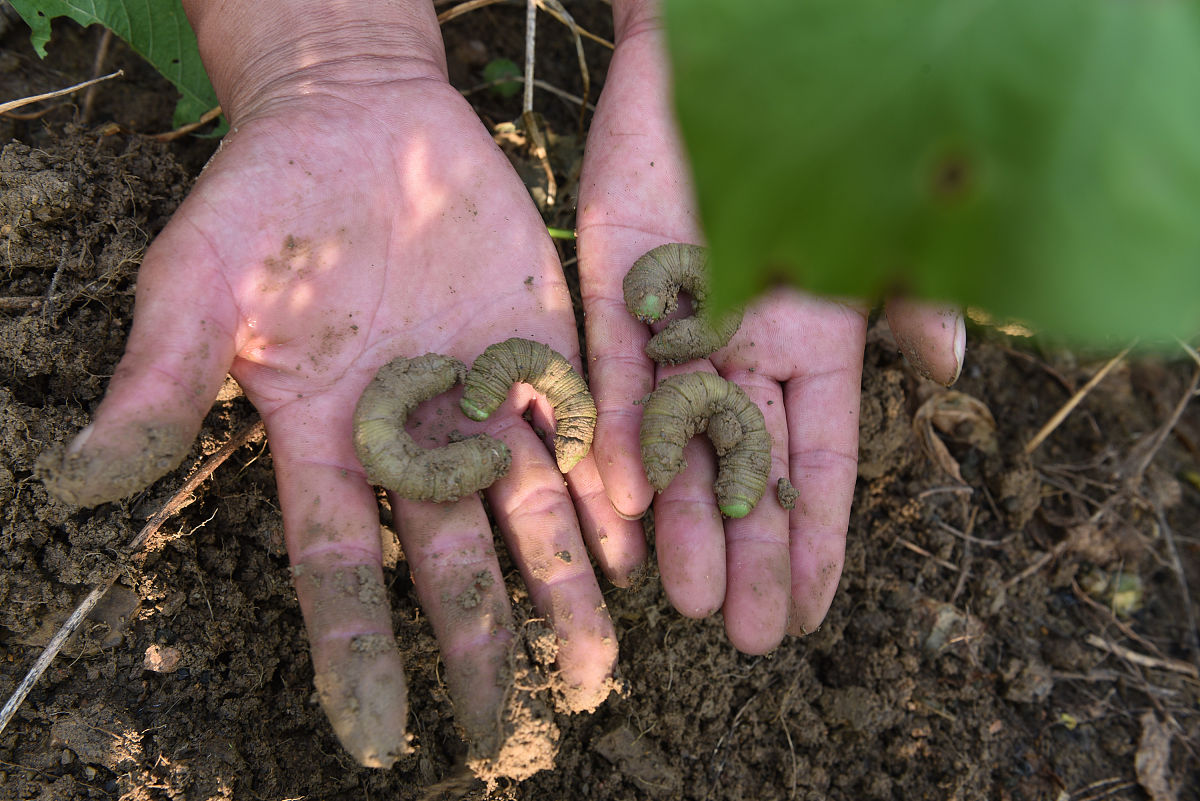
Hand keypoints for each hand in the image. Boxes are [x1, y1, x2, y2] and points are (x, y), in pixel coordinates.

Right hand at [37, 1, 639, 769]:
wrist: (357, 121)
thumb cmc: (263, 200)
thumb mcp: (198, 284)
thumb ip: (162, 381)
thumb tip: (82, 483)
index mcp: (324, 442)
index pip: (339, 571)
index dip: (357, 655)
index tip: (378, 739)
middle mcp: (409, 441)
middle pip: (450, 562)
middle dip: (479, 642)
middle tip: (513, 726)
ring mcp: (480, 399)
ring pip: (528, 516)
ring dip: (563, 590)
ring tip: (596, 666)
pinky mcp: (539, 350)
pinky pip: (578, 436)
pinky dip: (605, 492)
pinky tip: (632, 549)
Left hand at [577, 0, 965, 652]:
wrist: (719, 68)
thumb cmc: (809, 146)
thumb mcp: (867, 234)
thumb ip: (905, 302)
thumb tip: (953, 369)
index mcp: (809, 346)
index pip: (818, 462)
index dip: (815, 538)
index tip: (808, 611)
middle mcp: (741, 354)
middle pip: (747, 472)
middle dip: (746, 554)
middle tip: (741, 636)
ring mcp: (678, 332)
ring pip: (680, 443)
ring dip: (681, 521)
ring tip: (682, 600)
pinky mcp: (616, 296)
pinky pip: (619, 381)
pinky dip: (621, 440)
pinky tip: (623, 507)